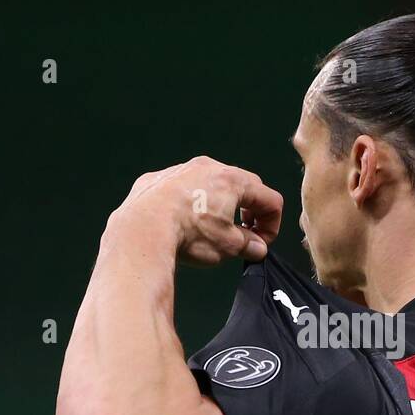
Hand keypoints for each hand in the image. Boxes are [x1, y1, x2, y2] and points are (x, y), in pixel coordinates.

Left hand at [109, 156, 282, 265]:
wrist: (143, 229)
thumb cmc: (188, 234)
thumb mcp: (227, 246)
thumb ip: (248, 245)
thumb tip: (257, 247)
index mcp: (233, 180)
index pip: (269, 199)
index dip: (272, 224)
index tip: (261, 243)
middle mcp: (209, 167)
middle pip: (242, 185)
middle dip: (249, 210)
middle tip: (243, 233)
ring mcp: (182, 170)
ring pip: (210, 184)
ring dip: (219, 204)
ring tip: (212, 228)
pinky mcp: (158, 179)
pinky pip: (182, 188)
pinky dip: (190, 203)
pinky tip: (183, 223)